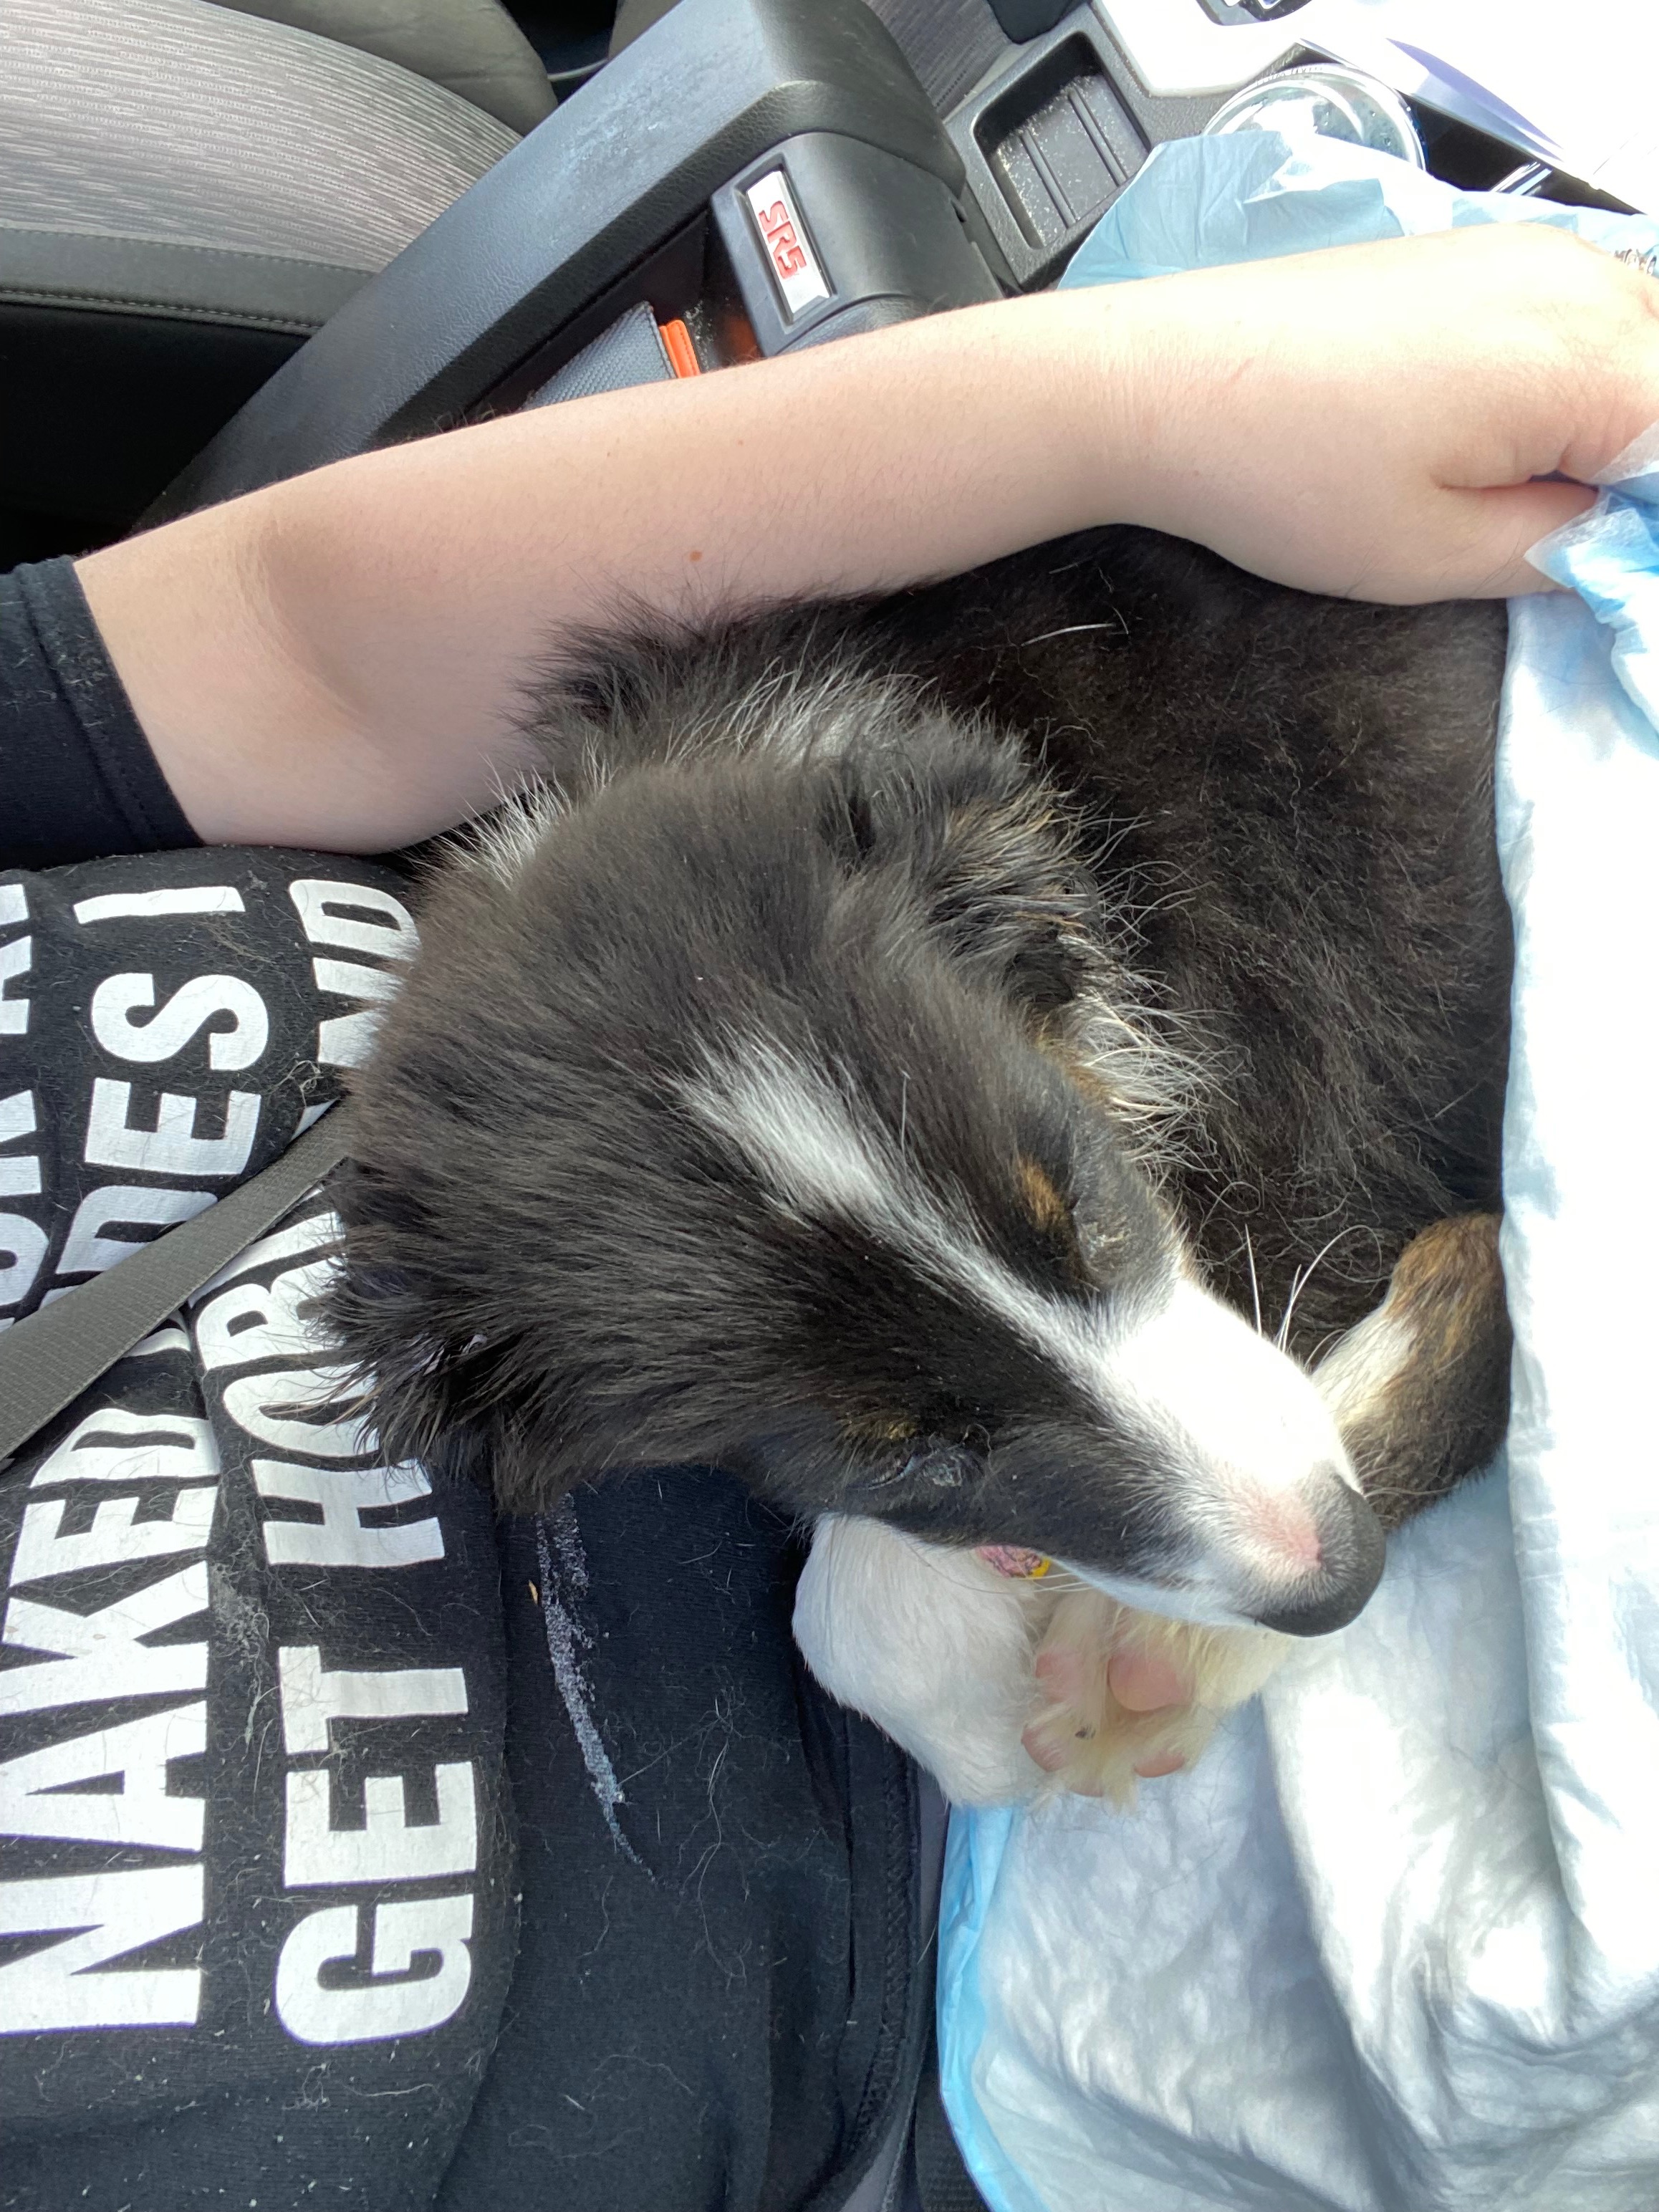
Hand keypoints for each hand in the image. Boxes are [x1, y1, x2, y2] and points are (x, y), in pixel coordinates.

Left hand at [1094, 221, 1658, 600]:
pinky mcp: (1483, 256)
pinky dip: (1576, 378)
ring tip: (1531, 496)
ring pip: (1638, 345)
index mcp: (1584, 361)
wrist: (1162, 383)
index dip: (1650, 527)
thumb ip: (1561, 551)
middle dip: (1638, 472)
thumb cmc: (1279, 472)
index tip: (1606, 568)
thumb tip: (1621, 548)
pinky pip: (1582, 315)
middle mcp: (1577, 283)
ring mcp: (1530, 255)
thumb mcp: (1432, 558)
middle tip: (1565, 544)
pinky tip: (1508, 437)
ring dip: (1615, 425)